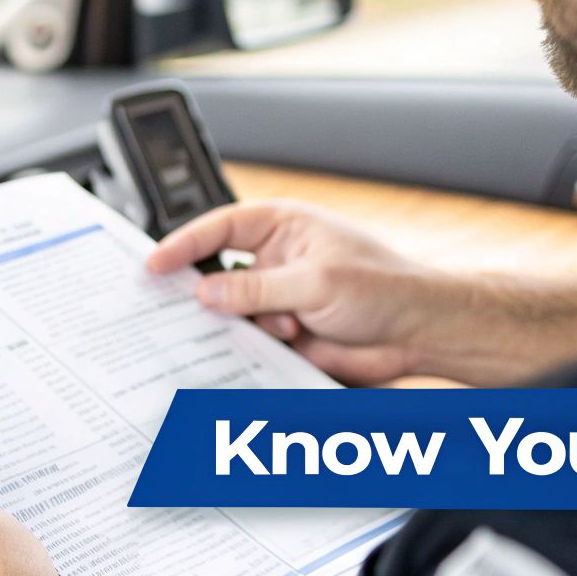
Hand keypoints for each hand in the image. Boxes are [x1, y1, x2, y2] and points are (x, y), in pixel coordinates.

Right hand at [146, 200, 444, 383]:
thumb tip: (207, 292)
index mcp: (283, 226)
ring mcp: (280, 297)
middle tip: (172, 307)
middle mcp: (277, 259)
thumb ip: (257, 289)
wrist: (422, 333)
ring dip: (240, 326)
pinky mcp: (287, 332)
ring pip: (233, 312)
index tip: (154, 265)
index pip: (220, 228)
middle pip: (218, 270)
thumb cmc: (386, 287)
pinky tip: (269, 349)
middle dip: (202, 290)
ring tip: (274, 330)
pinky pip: (252, 341)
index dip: (183, 245)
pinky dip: (252, 348)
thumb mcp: (316, 282)